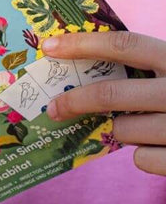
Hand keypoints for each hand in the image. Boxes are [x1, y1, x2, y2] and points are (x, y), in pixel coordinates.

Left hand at [42, 31, 165, 175]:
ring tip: (147, 125)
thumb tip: (77, 63)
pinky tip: (164, 147)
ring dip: (123, 129)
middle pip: (111, 93)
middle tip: (53, 108)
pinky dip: (145, 155)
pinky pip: (142, 159)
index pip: (124, 45)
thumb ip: (142, 67)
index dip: (83, 44)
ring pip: (124, 129)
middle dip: (75, 100)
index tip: (48, 46)